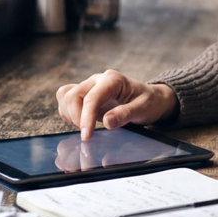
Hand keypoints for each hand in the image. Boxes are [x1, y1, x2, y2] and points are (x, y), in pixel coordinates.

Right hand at [55, 69, 177, 139]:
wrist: (152, 99)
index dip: (86, 118)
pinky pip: (66, 100)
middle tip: (88, 134)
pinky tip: (82, 123)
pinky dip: (68, 113)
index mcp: (112, 80)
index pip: (92, 98)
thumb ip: (125, 114)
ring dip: (70, 114)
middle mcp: (98, 80)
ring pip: (65, 95)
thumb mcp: (143, 109)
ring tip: (86, 128)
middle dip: (76, 117)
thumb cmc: (149, 102)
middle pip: (72, 95)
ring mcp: (90, 86)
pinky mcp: (86, 95)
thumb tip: (106, 122)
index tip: (87, 136)